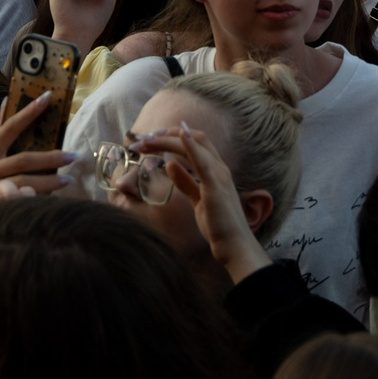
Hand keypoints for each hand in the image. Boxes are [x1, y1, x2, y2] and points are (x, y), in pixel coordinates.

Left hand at [131, 119, 271, 282]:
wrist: (233, 244)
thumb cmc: (217, 224)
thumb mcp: (197, 199)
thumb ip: (185, 181)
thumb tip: (169, 164)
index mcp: (216, 169)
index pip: (196, 141)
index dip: (174, 135)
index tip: (153, 138)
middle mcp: (219, 167)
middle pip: (194, 138)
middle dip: (167, 134)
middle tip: (144, 138)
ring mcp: (219, 175)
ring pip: (195, 145)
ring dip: (168, 140)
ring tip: (147, 141)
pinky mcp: (215, 186)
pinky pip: (203, 162)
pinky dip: (191, 146)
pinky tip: (180, 136)